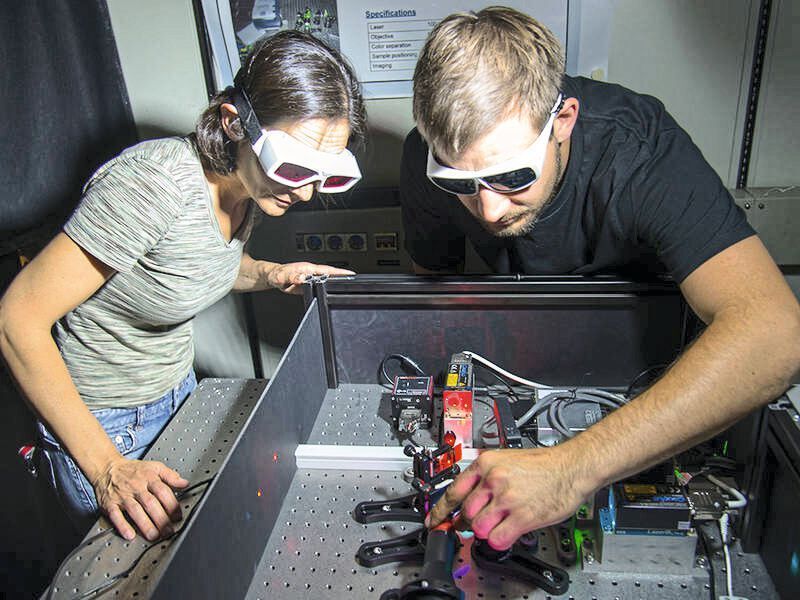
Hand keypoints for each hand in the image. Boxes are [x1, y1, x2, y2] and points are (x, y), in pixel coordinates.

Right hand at [92, 457, 188, 540]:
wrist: (106, 467)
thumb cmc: (133, 470)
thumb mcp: (154, 467)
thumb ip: (171, 476)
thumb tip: (185, 484)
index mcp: (149, 477)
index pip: (163, 492)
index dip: (172, 505)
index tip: (178, 517)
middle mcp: (136, 487)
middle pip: (151, 503)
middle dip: (161, 518)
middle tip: (169, 531)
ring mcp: (123, 495)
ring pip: (135, 510)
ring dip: (145, 524)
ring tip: (154, 535)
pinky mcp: (110, 503)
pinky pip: (115, 515)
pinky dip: (122, 525)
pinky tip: (130, 535)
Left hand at [267, 262, 354, 293]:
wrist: (271, 276)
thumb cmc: (275, 276)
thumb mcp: (281, 277)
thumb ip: (291, 277)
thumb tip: (303, 277)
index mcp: (307, 268)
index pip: (327, 270)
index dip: (340, 272)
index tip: (351, 274)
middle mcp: (311, 271)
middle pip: (331, 273)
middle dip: (344, 276)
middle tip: (356, 282)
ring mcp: (311, 276)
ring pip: (327, 278)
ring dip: (337, 281)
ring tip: (348, 287)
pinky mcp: (310, 281)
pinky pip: (321, 283)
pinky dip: (328, 286)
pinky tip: (333, 292)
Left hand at [425, 447, 588, 549]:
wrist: (571, 466)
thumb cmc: (544, 464)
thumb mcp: (507, 460)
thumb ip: (485, 478)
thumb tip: (468, 500)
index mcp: (486, 463)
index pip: (453, 490)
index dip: (440, 510)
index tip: (434, 520)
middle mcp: (493, 480)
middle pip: (465, 512)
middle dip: (470, 521)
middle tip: (480, 522)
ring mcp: (506, 499)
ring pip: (478, 527)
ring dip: (486, 531)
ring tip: (499, 524)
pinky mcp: (521, 516)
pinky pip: (496, 538)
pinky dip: (499, 540)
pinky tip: (507, 532)